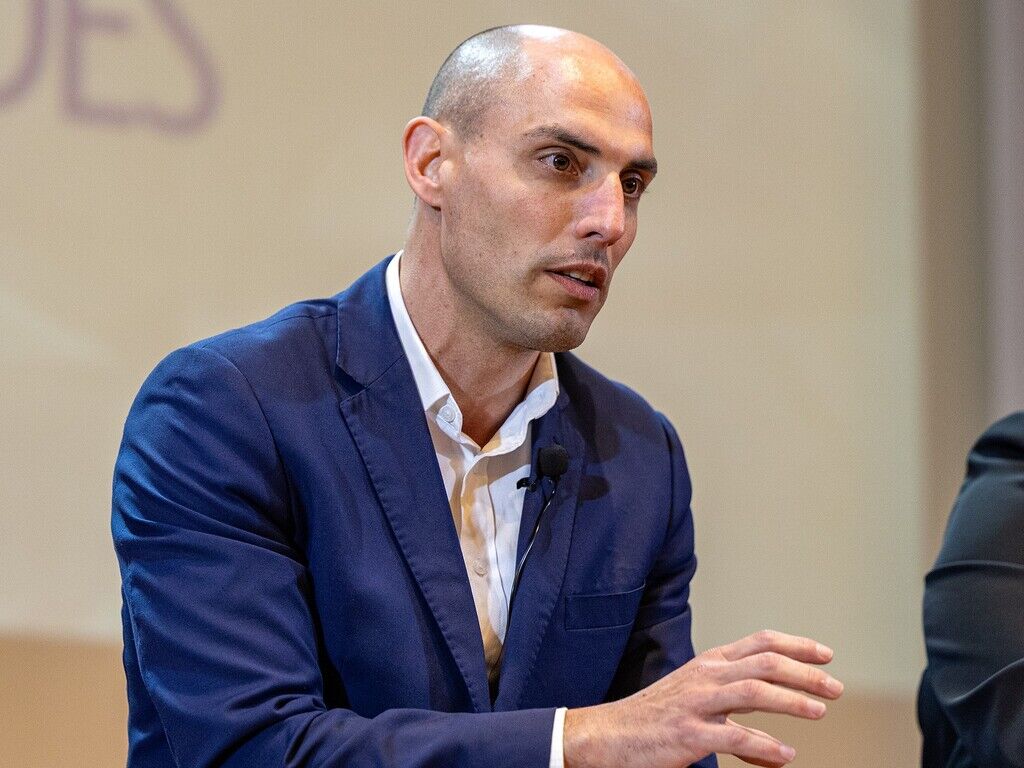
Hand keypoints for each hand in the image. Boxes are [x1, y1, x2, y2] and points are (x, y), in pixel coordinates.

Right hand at [563, 629, 842, 767]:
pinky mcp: (688, 734)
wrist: (607, 736)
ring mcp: (696, 703)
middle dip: (805, 672)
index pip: (760, 642)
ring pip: (753, 691)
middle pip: (764, 662)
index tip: (825, 654)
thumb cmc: (655, 720)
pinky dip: (764, 746)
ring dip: (792, 700)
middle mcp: (705, 676)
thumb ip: (739, 718)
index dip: (796, 645)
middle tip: (835, 686)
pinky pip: (733, 736)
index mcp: (708, 664)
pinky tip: (785, 755)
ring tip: (819, 711)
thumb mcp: (697, 703)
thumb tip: (780, 747)